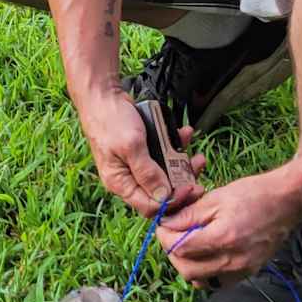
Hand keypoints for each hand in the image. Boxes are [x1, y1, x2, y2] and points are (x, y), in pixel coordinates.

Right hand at [80, 86, 204, 218]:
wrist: (103, 95)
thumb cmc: (110, 119)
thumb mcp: (131, 146)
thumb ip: (148, 173)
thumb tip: (164, 197)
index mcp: (120, 183)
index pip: (150, 206)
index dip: (173, 201)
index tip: (191, 187)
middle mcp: (128, 178)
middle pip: (160, 192)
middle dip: (182, 181)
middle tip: (198, 168)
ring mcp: (136, 165)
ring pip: (165, 174)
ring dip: (182, 163)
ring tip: (195, 152)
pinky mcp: (142, 152)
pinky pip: (163, 156)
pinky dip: (175, 146)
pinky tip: (183, 135)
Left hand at [157, 166, 301, 283]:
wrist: (287, 202)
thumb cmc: (253, 194)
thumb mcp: (216, 198)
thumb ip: (189, 215)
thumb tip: (167, 225)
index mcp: (222, 238)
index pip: (180, 249)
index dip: (165, 238)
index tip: (164, 227)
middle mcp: (232, 260)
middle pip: (187, 271)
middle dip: (173, 254)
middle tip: (173, 237)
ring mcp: (242, 269)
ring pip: (201, 281)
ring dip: (188, 266)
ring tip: (189, 245)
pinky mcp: (248, 272)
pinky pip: (218, 281)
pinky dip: (206, 272)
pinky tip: (207, 254)